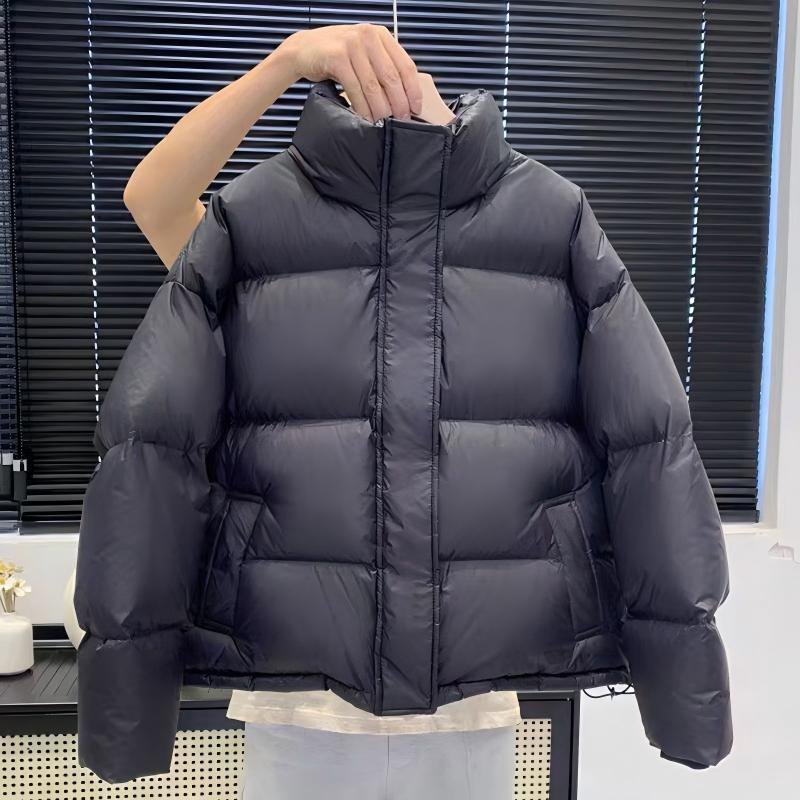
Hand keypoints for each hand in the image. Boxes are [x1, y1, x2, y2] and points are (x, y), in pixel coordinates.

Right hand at [278, 23, 422, 122]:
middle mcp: (368, 36)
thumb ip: (382, 67)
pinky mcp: (337, 57)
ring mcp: (352, 45)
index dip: (413, 90)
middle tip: (400, 121)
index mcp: (381, 35)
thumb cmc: (336, 56)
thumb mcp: (363, 54)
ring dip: (380, 109)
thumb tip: (403, 97)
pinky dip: (362, 107)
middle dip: (398, 103)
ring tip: (383, 123)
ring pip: (373, 86)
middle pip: (391, 77)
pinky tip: (366, 118)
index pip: (405, 65)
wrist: (303, 50)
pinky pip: (355, 89)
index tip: (416, 109)